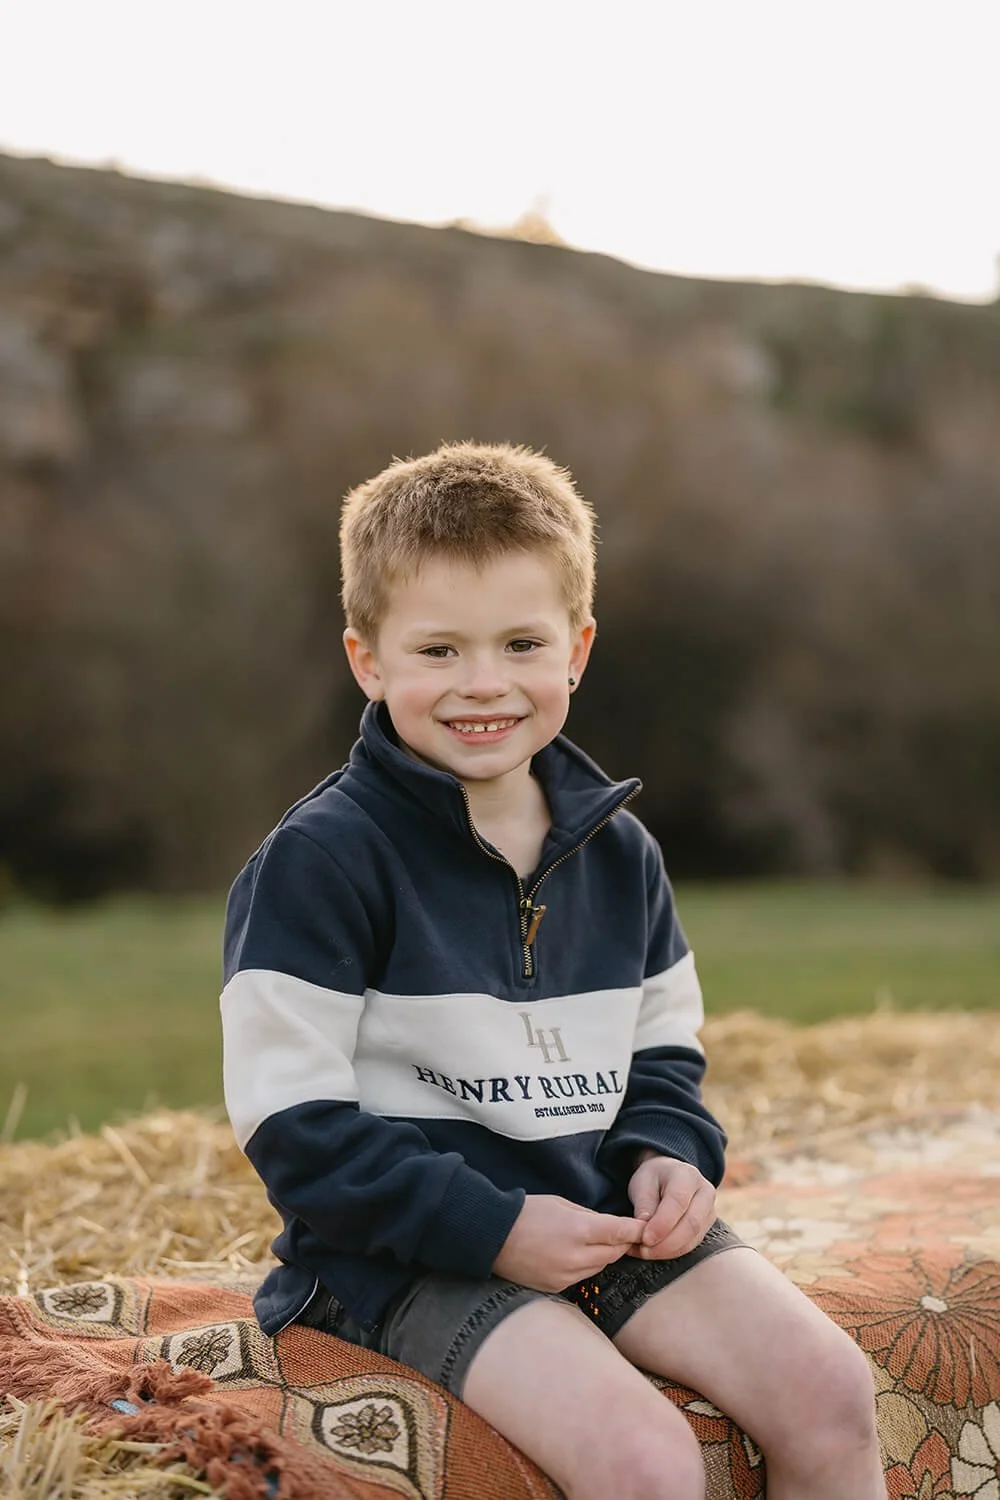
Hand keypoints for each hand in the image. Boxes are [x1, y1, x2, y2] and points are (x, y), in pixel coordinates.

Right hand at [493, 1194, 645, 1291]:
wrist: (493, 1237)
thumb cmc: (527, 1213)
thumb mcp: (561, 1203)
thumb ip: (590, 1216)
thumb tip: (610, 1225)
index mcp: (579, 1230)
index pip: (620, 1232)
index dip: (636, 1230)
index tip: (646, 1228)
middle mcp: (576, 1257)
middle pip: (615, 1253)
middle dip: (621, 1243)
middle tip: (621, 1233)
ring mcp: (566, 1275)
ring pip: (601, 1267)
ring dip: (604, 1255)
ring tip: (593, 1242)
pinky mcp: (558, 1287)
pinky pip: (583, 1277)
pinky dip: (586, 1266)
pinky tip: (574, 1255)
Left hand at [625, 1152, 715, 1259]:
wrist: (669, 1176)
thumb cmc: (654, 1178)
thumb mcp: (642, 1182)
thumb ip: (644, 1204)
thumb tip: (644, 1228)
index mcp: (687, 1175)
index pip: (678, 1201)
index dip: (662, 1223)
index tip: (645, 1238)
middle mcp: (705, 1192)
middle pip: (691, 1223)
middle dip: (666, 1243)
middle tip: (643, 1250)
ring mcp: (709, 1211)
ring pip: (693, 1238)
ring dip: (668, 1250)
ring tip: (644, 1252)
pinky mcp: (707, 1227)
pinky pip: (691, 1244)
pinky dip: (672, 1252)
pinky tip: (653, 1252)